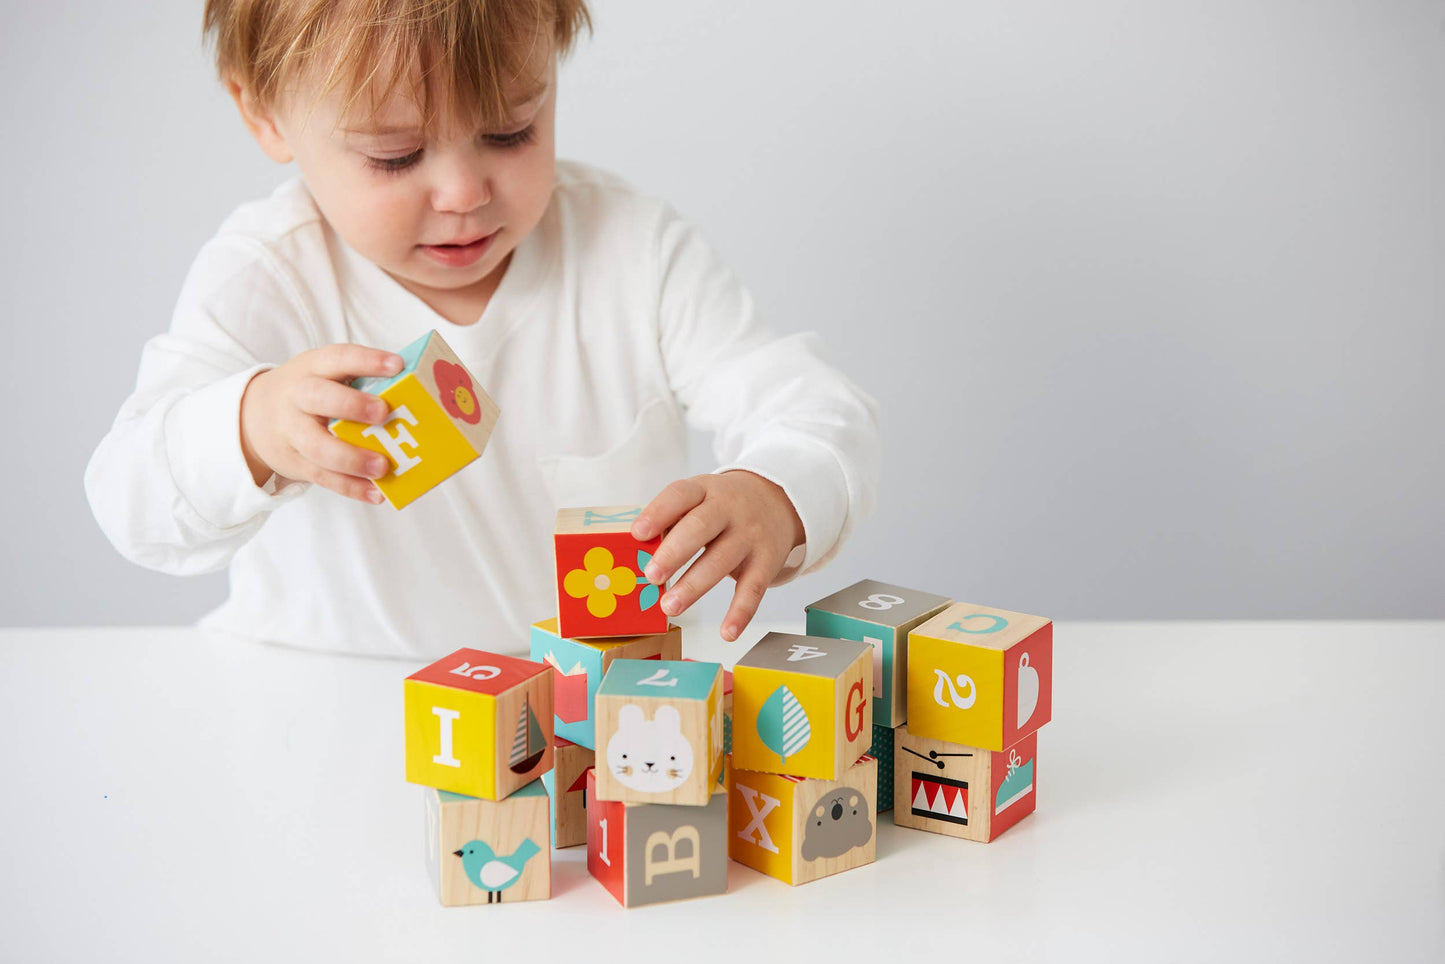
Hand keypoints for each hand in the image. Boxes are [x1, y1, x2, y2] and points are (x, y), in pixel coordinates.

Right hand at [239, 344, 404, 502]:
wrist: (253, 417)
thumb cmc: (308, 392)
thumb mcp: (323, 375)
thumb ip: (359, 380)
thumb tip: (415, 392)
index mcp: (312, 368)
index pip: (338, 358)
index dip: (367, 360)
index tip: (398, 365)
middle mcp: (298, 397)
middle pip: (319, 398)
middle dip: (352, 405)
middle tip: (383, 413)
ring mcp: (293, 432)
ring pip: (318, 446)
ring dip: (352, 458)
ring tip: (382, 466)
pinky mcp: (296, 463)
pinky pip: (323, 477)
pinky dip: (351, 487)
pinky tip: (377, 493)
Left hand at [631, 471, 804, 641]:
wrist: (777, 501)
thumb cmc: (723, 506)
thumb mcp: (700, 498)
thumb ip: (672, 520)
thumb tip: (637, 555)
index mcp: (705, 490)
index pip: (679, 495)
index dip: (657, 513)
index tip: (637, 534)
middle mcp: (729, 509)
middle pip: (700, 527)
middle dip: (674, 552)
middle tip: (651, 575)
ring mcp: (749, 535)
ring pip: (721, 561)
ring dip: (694, 586)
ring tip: (670, 606)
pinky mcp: (766, 561)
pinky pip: (753, 589)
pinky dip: (740, 612)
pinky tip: (727, 632)